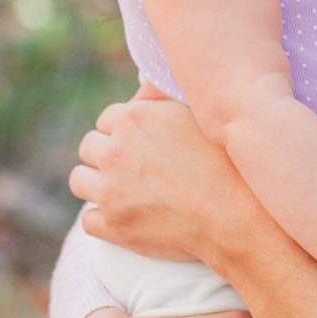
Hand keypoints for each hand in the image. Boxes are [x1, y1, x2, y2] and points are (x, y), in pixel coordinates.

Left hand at [69, 90, 260, 265]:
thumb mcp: (199, 115)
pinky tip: (124, 215)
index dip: (124, 130)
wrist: (237, 216)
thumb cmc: (227, 163)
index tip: (138, 142)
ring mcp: (110, 191)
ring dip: (96, 183)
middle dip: (107, 154)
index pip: (107, 118)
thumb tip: (141, 91)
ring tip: (121, 189)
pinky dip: (103, 219)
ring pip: (79, 180)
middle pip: (89, 146)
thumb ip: (163, 98)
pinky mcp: (113, 226)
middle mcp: (115, 152)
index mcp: (134, 118)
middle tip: (131, 166)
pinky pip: (88, 220)